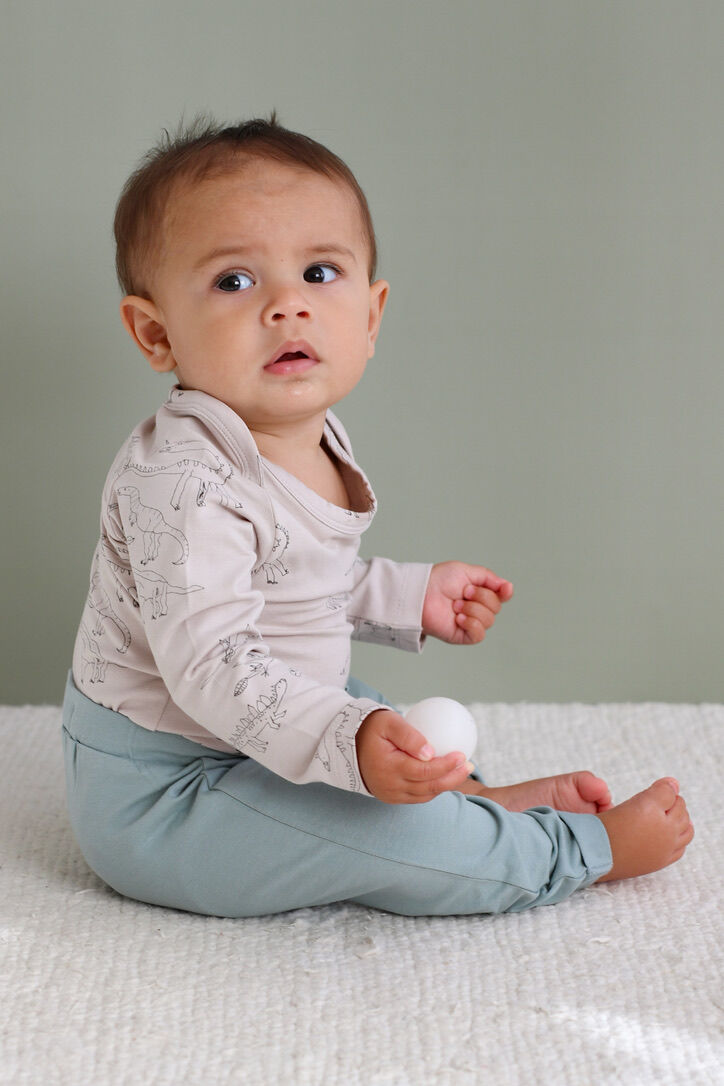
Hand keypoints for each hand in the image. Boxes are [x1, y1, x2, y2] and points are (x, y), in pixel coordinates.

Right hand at [356, 709, 472, 802]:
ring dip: (446, 785)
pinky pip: (418, 797)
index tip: (462, 755)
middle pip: (429, 787)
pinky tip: (446, 776)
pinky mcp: (391, 797)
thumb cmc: (372, 728)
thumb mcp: (388, 722)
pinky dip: (434, 788)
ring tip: (463, 771)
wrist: (348, 744)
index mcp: (389, 768)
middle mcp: (390, 786)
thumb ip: (409, 736)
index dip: (446, 766)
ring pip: (425, 795)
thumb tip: (431, 752)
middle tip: (470, 765)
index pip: (424, 771)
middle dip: (453, 778)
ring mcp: (390, 794)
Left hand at [422, 561, 512, 644]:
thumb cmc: (438, 580)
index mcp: (478, 593)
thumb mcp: (466, 571)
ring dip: (473, 609)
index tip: (504, 589)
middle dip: (481, 597)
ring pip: (489, 620)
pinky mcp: (462, 635)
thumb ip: (488, 578)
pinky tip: (459, 618)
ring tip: (455, 605)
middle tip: (464, 592)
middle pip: (496, 608)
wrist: (421, 593)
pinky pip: (479, 634)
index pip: (500, 596)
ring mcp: (469, 623)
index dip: (505, 593)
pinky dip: (471, 624)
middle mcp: (476, 608)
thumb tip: (508, 587)